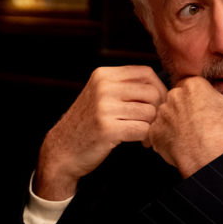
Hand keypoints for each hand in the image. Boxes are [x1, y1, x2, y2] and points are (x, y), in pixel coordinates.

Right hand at [34, 66, 166, 199]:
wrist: (62, 150)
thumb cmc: (86, 125)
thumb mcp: (99, 96)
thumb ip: (123, 86)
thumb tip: (161, 85)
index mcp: (102, 76)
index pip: (145, 72)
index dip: (158, 88)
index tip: (156, 104)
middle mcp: (102, 88)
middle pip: (151, 92)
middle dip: (157, 110)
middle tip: (151, 123)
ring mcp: (104, 108)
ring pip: (150, 112)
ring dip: (151, 126)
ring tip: (142, 134)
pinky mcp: (107, 129)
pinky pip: (143, 130)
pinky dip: (145, 138)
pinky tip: (139, 142)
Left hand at [145, 76, 222, 176]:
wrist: (207, 155)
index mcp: (192, 85)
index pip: (191, 88)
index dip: (198, 100)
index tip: (204, 109)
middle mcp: (172, 96)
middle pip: (177, 101)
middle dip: (184, 110)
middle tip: (197, 123)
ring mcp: (160, 114)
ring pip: (166, 117)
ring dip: (174, 125)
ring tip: (189, 136)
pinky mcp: (153, 131)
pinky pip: (157, 134)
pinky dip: (165, 139)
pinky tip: (179, 145)